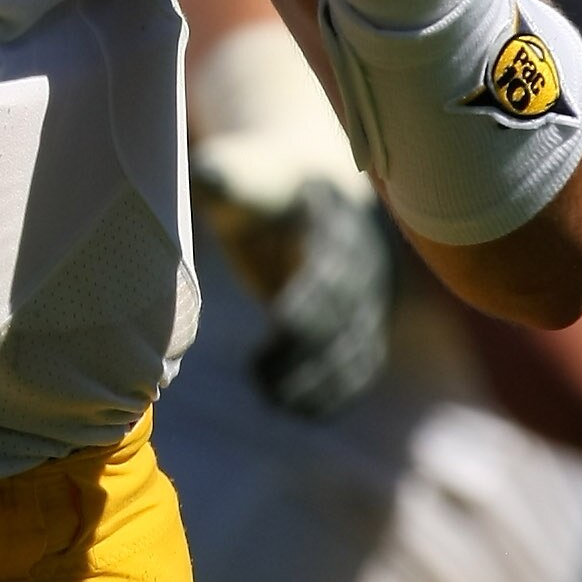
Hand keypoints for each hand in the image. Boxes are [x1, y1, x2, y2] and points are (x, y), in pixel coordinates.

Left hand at [251, 182, 397, 422]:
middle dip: (309, 351)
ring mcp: (372, 297)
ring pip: (359, 349)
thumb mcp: (244, 171)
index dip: (313, 297)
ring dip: (320, 382)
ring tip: (273, 400)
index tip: (282, 323)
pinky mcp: (366, 324)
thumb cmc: (263, 180)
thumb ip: (229, 178)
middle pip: (348, 315)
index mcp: (337, 223)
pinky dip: (336, 393)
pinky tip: (297, 410)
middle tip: (261, 376)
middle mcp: (366, 263)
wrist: (309, 182)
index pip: (333, 267)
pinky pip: (360, 366)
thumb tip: (209, 177)